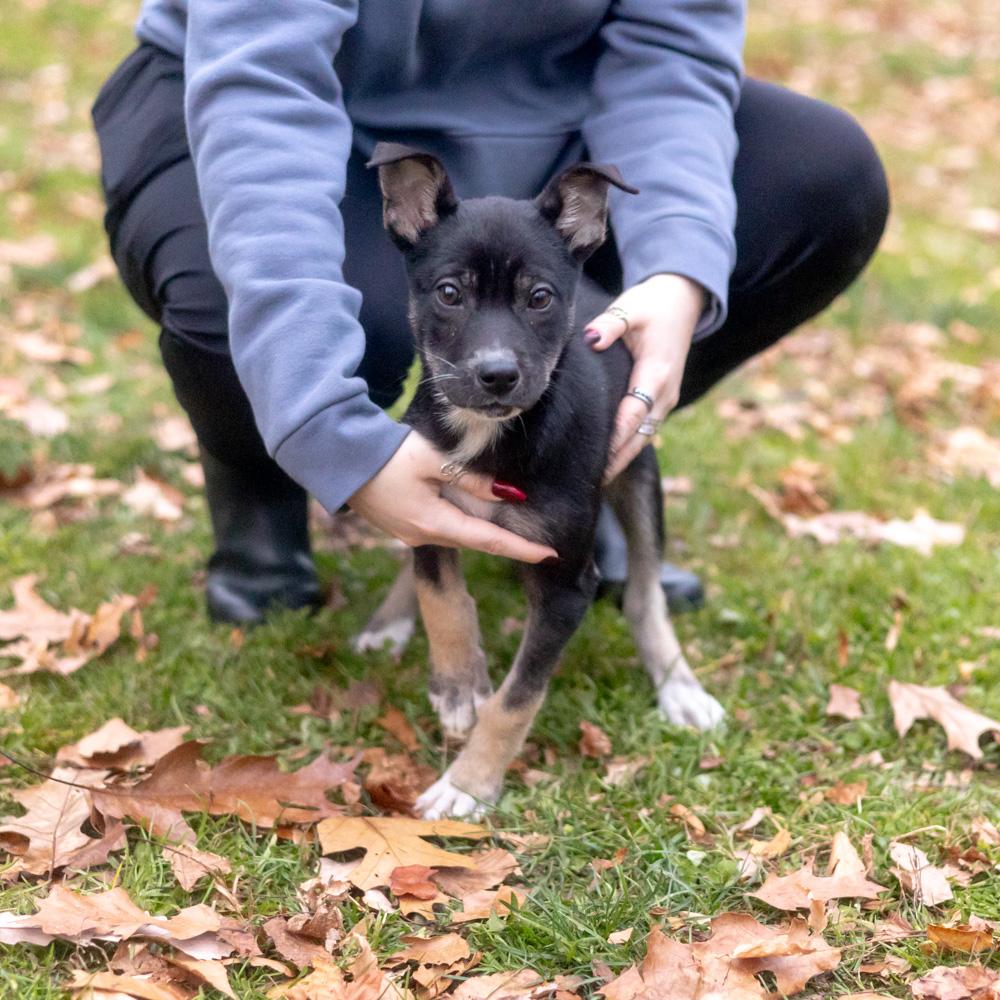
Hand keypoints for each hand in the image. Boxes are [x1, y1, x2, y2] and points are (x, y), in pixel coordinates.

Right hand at [349, 431, 557, 562]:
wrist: (339, 460)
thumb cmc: (386, 456)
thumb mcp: (433, 461)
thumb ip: (472, 479)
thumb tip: (505, 493)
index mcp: (435, 523)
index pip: (489, 543)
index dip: (521, 549)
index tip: (549, 554)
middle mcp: (424, 536)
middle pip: (475, 541)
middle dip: (505, 542)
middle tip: (539, 544)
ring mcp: (410, 534)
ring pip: (458, 533)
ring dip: (481, 531)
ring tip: (511, 529)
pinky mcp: (402, 525)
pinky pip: (441, 526)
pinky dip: (460, 521)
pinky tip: (469, 512)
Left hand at [584, 274, 703, 481]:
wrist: (683, 301)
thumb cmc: (653, 305)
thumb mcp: (630, 308)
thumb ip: (610, 324)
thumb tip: (591, 338)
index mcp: (656, 373)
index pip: (632, 415)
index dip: (614, 439)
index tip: (594, 459)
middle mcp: (665, 392)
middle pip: (639, 435)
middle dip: (617, 459)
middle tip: (592, 481)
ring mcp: (667, 398)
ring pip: (644, 436)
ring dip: (623, 457)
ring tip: (598, 478)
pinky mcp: (664, 400)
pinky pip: (647, 429)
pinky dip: (630, 445)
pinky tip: (611, 459)